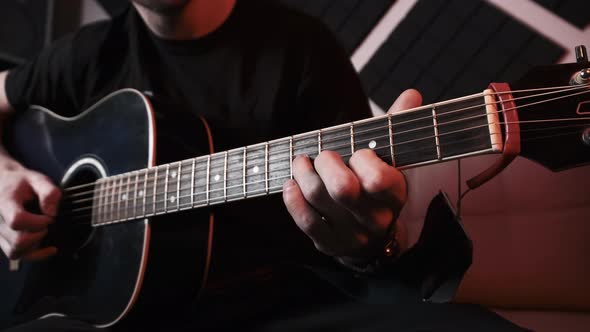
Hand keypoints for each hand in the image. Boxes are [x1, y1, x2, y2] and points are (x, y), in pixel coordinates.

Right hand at [0, 159, 59, 260]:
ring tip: (43, 230)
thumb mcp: (37, 179)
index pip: (17, 220)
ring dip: (36, 245)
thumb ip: (49, 193)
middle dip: (39, 234)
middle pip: (18, 241)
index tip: (49, 216)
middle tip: (47, 223)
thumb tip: (52, 213)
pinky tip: (49, 248)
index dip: (38, 222)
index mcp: (4, 202)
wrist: (3, 183)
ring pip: (16, 251)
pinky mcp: (2, 240)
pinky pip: (16, 255)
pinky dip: (35, 255)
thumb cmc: (21, 182)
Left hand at [283, 89, 421, 264]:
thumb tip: (411, 95)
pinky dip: (292, 198)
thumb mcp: (390, 160)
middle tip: (323, 155)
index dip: (363, 160)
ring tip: (301, 162)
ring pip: (319, 199)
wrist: (371, 238)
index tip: (358, 152)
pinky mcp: (329, 244)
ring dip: (303, 173)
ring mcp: (351, 235)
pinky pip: (306, 221)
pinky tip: (291, 183)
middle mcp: (375, 219)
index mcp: (395, 195)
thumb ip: (396, 128)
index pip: (379, 180)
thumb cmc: (375, 188)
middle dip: (326, 162)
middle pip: (343, 190)